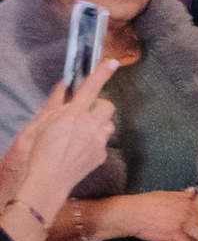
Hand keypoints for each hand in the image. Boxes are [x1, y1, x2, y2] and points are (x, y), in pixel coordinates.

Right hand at [0, 65, 119, 232]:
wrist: (50, 178)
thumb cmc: (42, 150)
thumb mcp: (45, 123)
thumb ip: (58, 106)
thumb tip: (67, 91)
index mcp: (74, 114)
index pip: (91, 88)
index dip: (102, 73)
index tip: (112, 62)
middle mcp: (91, 125)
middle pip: (107, 106)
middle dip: (99, 107)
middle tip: (86, 114)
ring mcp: (99, 140)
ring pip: (108, 124)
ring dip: (99, 124)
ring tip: (83, 133)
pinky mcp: (102, 154)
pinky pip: (104, 142)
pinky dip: (95, 142)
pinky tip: (81, 150)